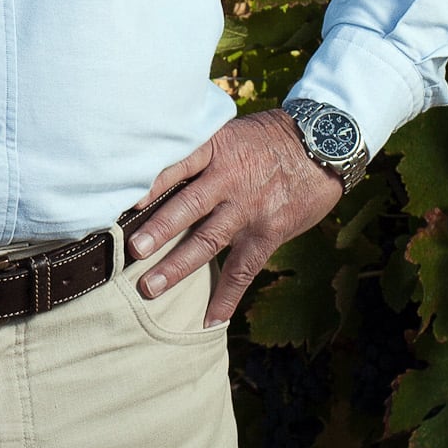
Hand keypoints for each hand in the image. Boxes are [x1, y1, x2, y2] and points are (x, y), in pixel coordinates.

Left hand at [126, 110, 342, 327]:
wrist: (322, 143)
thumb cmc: (268, 136)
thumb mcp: (231, 130)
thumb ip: (199, 150)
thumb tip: (154, 167)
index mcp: (216, 148)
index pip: (178, 163)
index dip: (151, 182)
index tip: (124, 201)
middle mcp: (230, 178)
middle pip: (188, 205)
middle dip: (159, 229)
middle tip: (131, 250)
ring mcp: (249, 208)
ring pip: (208, 240)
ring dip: (178, 265)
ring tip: (150, 286)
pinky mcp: (268, 232)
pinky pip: (243, 269)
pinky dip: (227, 295)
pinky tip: (210, 317)